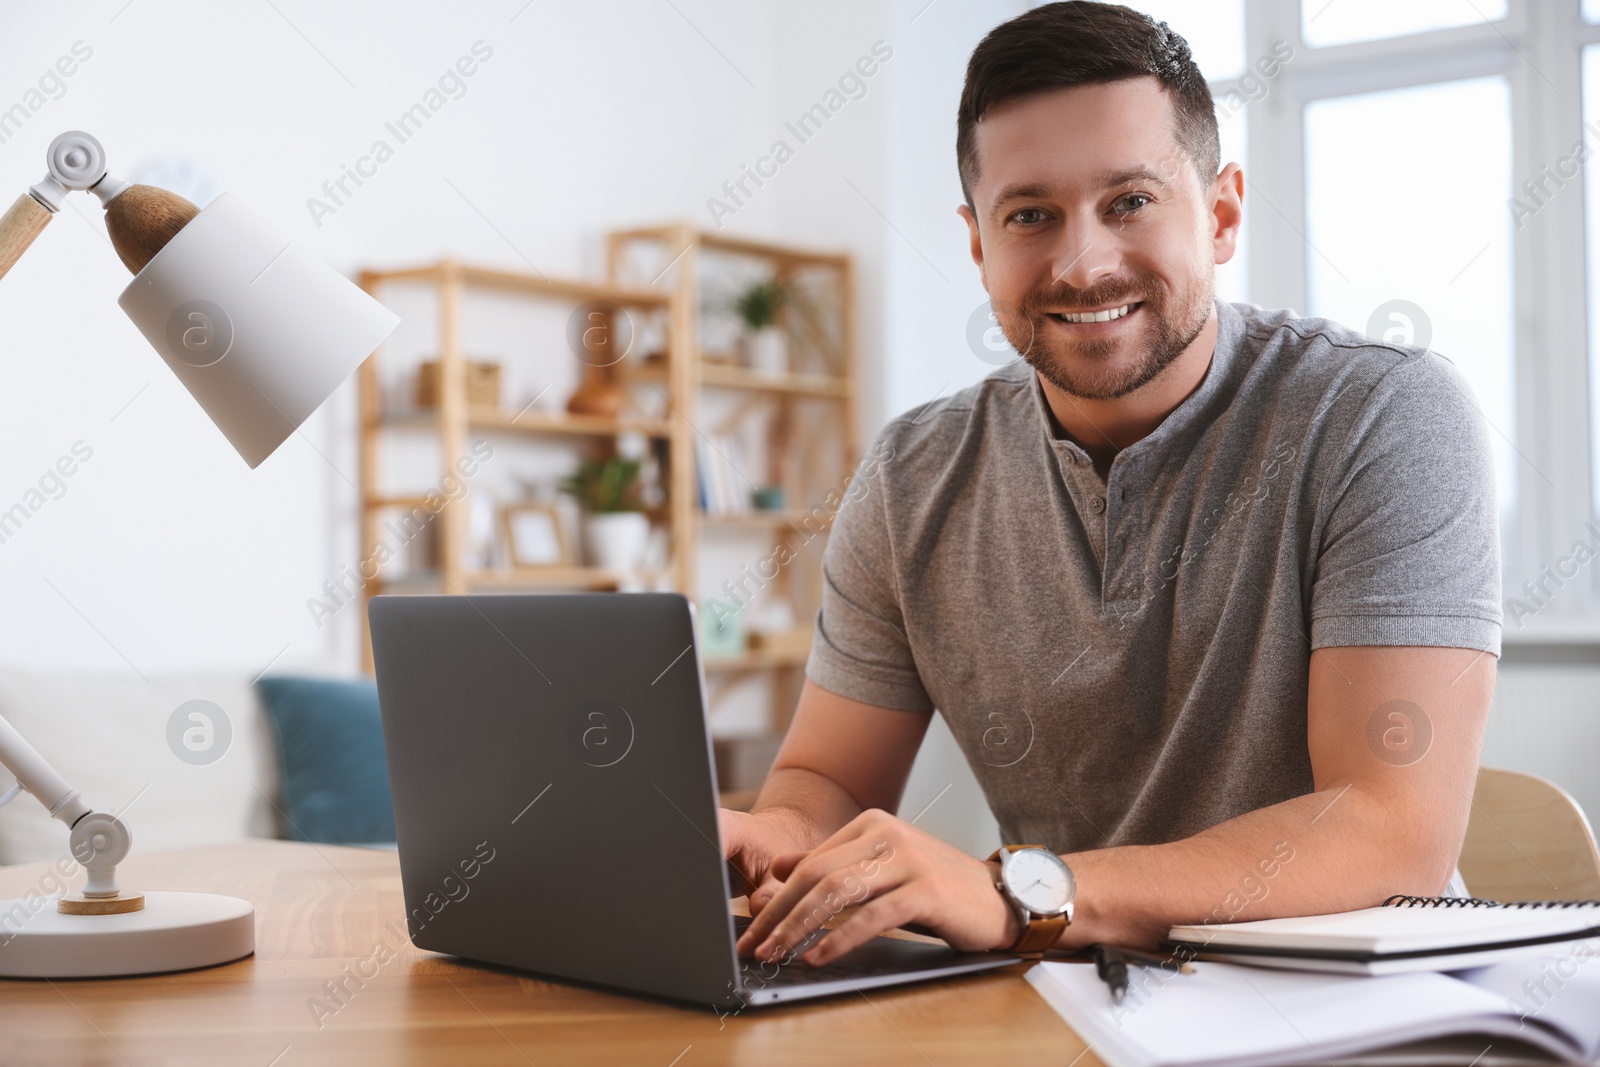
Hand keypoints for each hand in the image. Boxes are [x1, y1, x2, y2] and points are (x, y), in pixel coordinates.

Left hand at [734, 808, 1022, 966]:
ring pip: (837, 892)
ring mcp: (908, 860)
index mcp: (871, 824)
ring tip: (776, 952)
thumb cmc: (936, 889)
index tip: (752, 928)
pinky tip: (818, 955)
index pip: (809, 862)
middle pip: (816, 875)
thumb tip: (779, 867)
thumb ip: (833, 865)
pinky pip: (872, 916)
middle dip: (778, 914)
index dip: (775, 898)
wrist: (1000, 898)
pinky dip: (839, 938)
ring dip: (799, 927)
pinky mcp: (926, 890)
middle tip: (752, 945)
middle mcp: (887, 834)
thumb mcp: (879, 871)